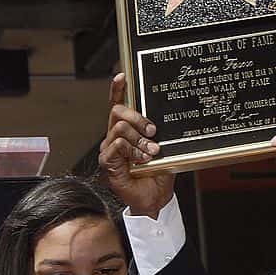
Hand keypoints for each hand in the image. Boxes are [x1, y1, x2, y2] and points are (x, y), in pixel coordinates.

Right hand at [98, 73, 174, 217]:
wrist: (155, 198)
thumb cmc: (158, 173)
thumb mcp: (164, 147)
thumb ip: (160, 133)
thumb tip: (168, 116)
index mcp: (127, 131)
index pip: (118, 105)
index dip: (118, 90)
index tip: (122, 76)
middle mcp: (115, 137)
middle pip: (118, 112)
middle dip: (138, 118)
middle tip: (153, 132)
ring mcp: (109, 149)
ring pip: (118, 129)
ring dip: (139, 139)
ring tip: (151, 152)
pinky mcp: (107, 162)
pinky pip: (115, 146)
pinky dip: (131, 150)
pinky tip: (141, 159)